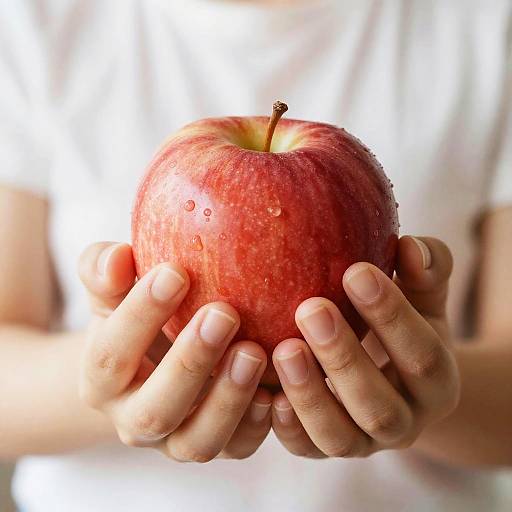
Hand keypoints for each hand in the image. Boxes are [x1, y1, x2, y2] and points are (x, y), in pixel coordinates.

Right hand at [78, 242, 270, 460]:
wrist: (155, 355)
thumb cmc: (136, 314)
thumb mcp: (114, 290)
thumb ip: (103, 270)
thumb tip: (116, 257)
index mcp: (101, 382)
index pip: (111, 356)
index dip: (140, 316)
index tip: (175, 272)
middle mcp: (134, 421)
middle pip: (154, 411)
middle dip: (190, 363)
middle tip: (223, 313)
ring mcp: (176, 439)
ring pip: (198, 441)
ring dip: (229, 399)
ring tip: (254, 351)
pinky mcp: (218, 443)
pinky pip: (239, 448)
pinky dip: (258, 424)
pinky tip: (275, 388)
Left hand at [271, 236, 459, 457]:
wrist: (389, 370)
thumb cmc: (401, 321)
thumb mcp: (421, 295)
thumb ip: (426, 270)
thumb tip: (411, 246)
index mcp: (436, 383)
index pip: (422, 356)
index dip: (392, 316)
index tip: (355, 271)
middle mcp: (405, 423)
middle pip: (378, 406)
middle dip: (343, 357)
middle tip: (310, 308)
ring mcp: (363, 442)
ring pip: (339, 436)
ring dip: (310, 395)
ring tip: (283, 349)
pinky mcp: (327, 446)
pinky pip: (307, 449)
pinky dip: (287, 427)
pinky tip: (267, 393)